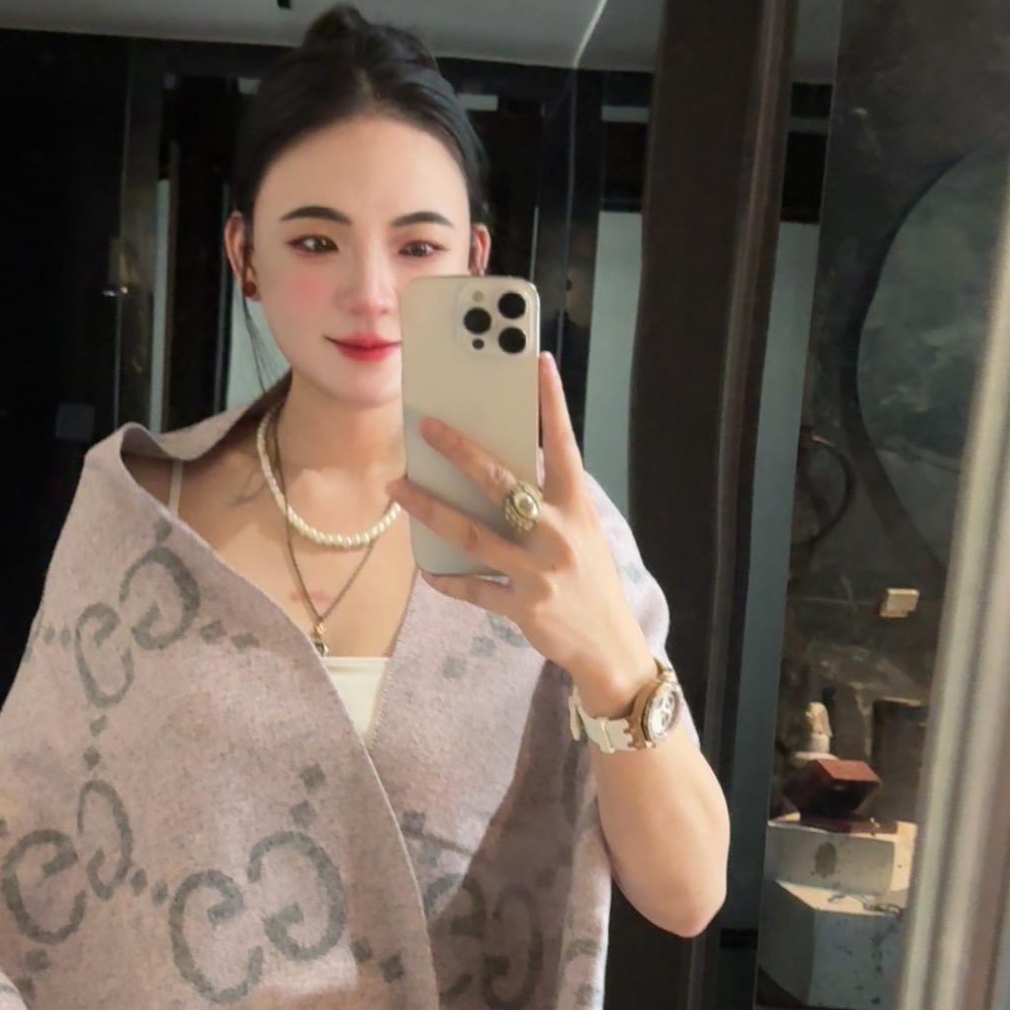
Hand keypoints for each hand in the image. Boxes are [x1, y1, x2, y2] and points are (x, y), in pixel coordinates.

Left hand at [389, 353, 656, 716]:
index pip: (564, 446)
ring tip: (398, 489)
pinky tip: (426, 570)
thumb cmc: (589, 581)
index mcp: (577, 509)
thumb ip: (547, 505)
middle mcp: (558, 535)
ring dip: (430, 509)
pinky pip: (473, 589)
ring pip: (472, 534)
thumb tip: (495, 474)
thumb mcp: (582, 535)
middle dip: (461, 452)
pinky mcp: (523, 607)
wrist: (610, 647)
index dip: (552, 404)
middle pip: (502, 484)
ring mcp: (539, 573)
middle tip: (428, 427)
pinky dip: (446, 580)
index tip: (539, 362)